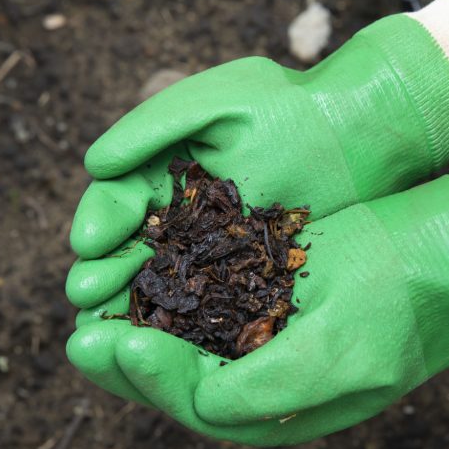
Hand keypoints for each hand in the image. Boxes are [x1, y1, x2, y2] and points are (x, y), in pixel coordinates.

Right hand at [65, 0, 448, 309]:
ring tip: (108, 328)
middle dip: (107, 273)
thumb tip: (93, 164)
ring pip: (167, 286)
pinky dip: (188, 324)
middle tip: (87, 295)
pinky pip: (213, 305)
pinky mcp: (253, 279)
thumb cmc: (289, 107)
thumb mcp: (215, 103)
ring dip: (136, 307)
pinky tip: (167, 345)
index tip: (88, 241)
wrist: (361, 130)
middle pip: (132, 253)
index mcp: (166, 172)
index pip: (118, 202)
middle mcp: (185, 216)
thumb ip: (151, 125)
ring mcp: (218, 251)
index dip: (100, 223)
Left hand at [66, 141, 448, 444]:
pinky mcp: (261, 298)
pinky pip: (200, 305)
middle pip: (177, 380)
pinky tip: (141, 270)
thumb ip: (268, 390)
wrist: (440, 259)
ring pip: (182, 342)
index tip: (118, 342)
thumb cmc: (398, 307)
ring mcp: (260, 338)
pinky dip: (166, 292)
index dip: (151, 378)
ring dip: (138, 324)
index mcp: (279, 410)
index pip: (197, 405)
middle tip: (82, 334)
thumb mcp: (340, 355)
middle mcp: (262, 381)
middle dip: (127, 360)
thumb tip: (204, 407)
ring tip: (96, 303)